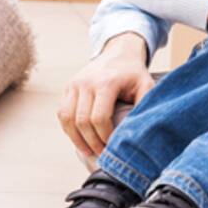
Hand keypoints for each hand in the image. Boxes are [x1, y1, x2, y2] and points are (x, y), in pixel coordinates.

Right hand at [58, 32, 154, 157]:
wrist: (119, 53)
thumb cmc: (134, 74)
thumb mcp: (146, 85)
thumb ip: (144, 105)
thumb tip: (139, 130)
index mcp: (105, 82)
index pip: (99, 118)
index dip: (104, 137)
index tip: (113, 148)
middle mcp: (85, 82)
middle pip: (81, 121)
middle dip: (91, 142)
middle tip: (102, 154)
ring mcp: (74, 84)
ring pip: (66, 118)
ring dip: (76, 139)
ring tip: (88, 151)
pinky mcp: (68, 87)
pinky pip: (62, 113)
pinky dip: (68, 128)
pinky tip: (79, 139)